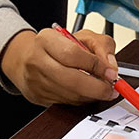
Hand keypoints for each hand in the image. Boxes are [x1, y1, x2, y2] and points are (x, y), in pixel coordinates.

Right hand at [0, 28, 119, 105]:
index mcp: (46, 40)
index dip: (95, 65)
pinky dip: (81, 100)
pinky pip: (66, 103)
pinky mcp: (39, 97)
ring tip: (103, 90)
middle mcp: (38, 60)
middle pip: (71, 79)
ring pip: (70, 95)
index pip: (73, 54)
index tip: (110, 72)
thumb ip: (101, 45)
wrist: (27, 58)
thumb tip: (110, 66)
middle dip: (97, 88)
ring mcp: (36, 81)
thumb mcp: (81, 36)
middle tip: (111, 88)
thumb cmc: (56, 46)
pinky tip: (88, 93)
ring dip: (91, 96)